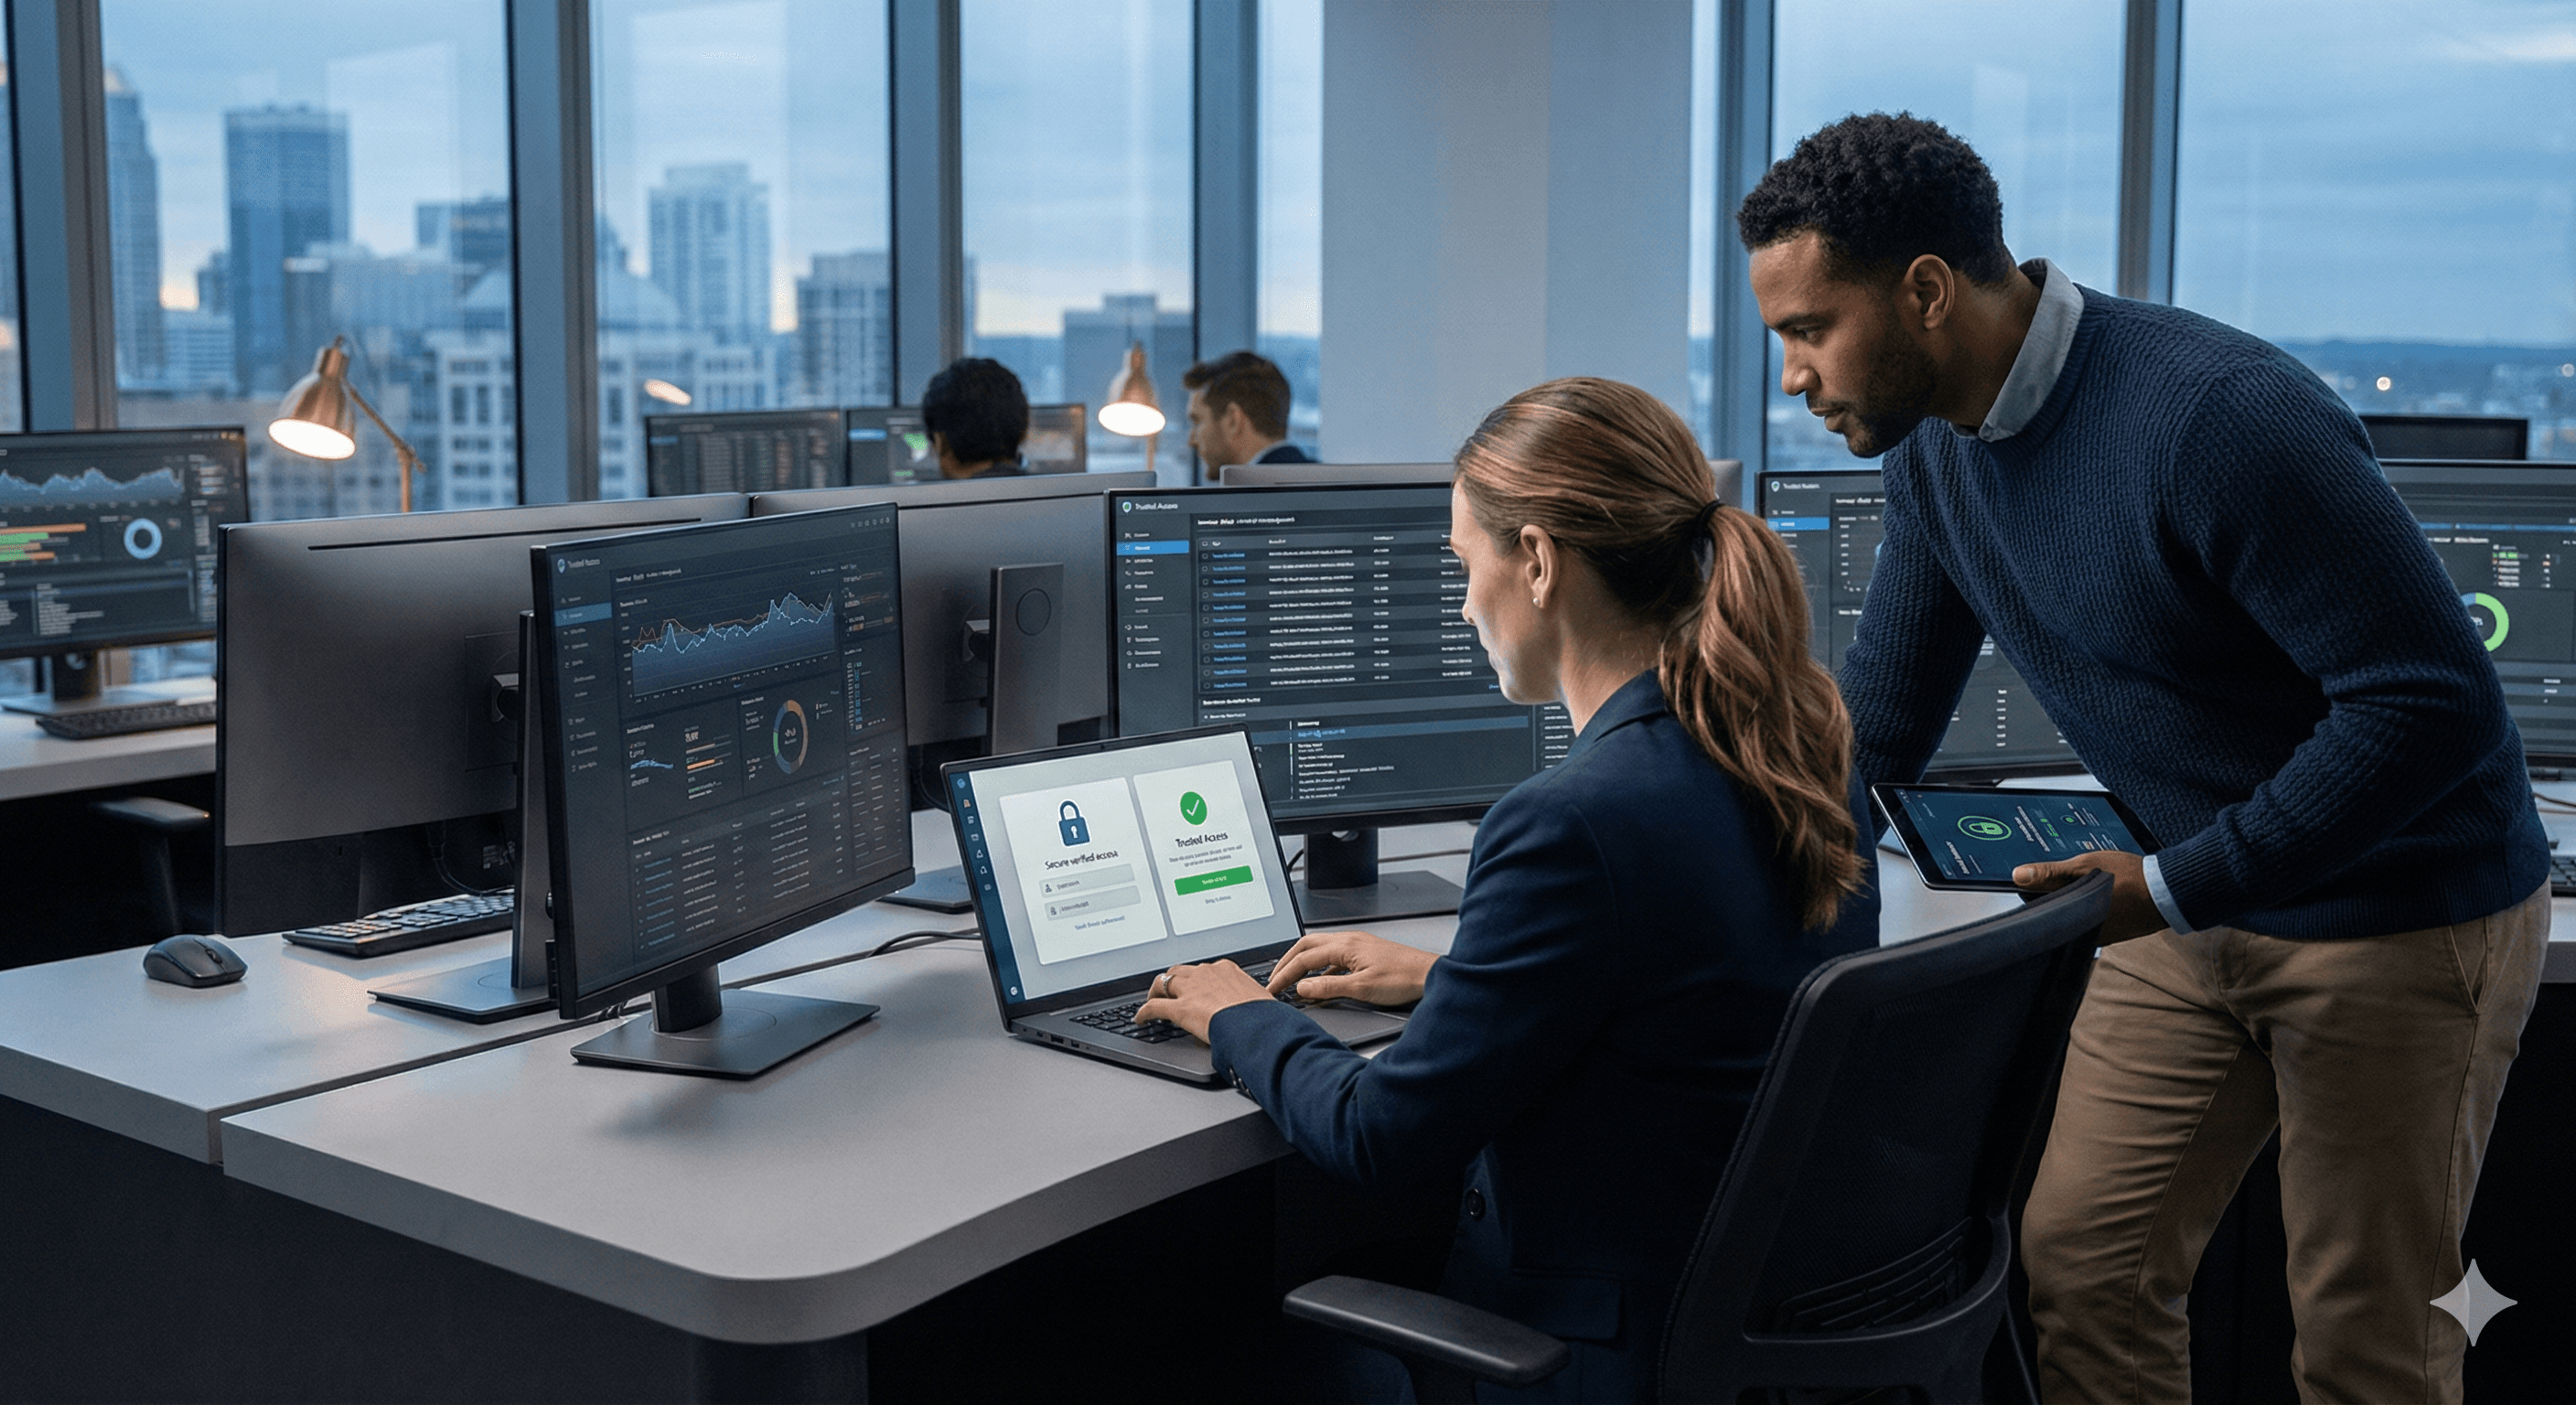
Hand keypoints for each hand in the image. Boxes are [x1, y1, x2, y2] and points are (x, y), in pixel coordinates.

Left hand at [1134, 960, 1270, 1042]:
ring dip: (1156, 990)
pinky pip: (1154, 1006)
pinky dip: (1144, 1012)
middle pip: (1180, 971)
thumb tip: (1250, 1011)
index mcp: (1226, 970)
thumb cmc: (1264, 1015)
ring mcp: (1191, 989)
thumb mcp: (1259, 1001)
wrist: (1257, 1025)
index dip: (1195, 979)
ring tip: (1152, 999)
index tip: (1193, 986)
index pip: (1204, 970)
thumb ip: (1247, 1001)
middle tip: (1168, 990)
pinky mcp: (1180, 1008)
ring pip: (1164, 981)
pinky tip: (1140, 1019)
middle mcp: (1206, 974)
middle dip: (1172, 979)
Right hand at [1266, 930, 1437, 1006]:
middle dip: (1287, 962)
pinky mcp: (1364, 954)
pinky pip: (1333, 958)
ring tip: (1291, 980)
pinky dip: (1320, 969)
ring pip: (1320, 950)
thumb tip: (1303, 989)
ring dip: (1303, 964)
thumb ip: (1329, 988)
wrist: (1430, 975)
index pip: (1304, 958)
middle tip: (1274, 979)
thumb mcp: (1361, 988)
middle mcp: (1349, 940)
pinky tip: (1320, 983)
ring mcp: (1357, 945)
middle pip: (1307, 946)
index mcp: (1345, 945)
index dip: (1284, 974)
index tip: (1272, 988)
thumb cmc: (1404, 978)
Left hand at [2012, 850, 2167, 941]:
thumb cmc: (2129, 877)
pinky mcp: (2109, 934)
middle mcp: (2081, 932)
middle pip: (2055, 913)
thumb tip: (2018, 876)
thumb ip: (2051, 873)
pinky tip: (2093, 891)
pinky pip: (2089, 919)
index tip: (2030, 879)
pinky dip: (2087, 906)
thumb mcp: (2086, 867)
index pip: (2038, 909)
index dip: (2033, 892)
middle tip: (2057, 876)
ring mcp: (2096, 935)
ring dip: (2072, 900)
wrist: (2168, 891)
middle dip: (2053, 896)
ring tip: (2079, 880)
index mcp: (2071, 919)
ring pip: (2072, 915)